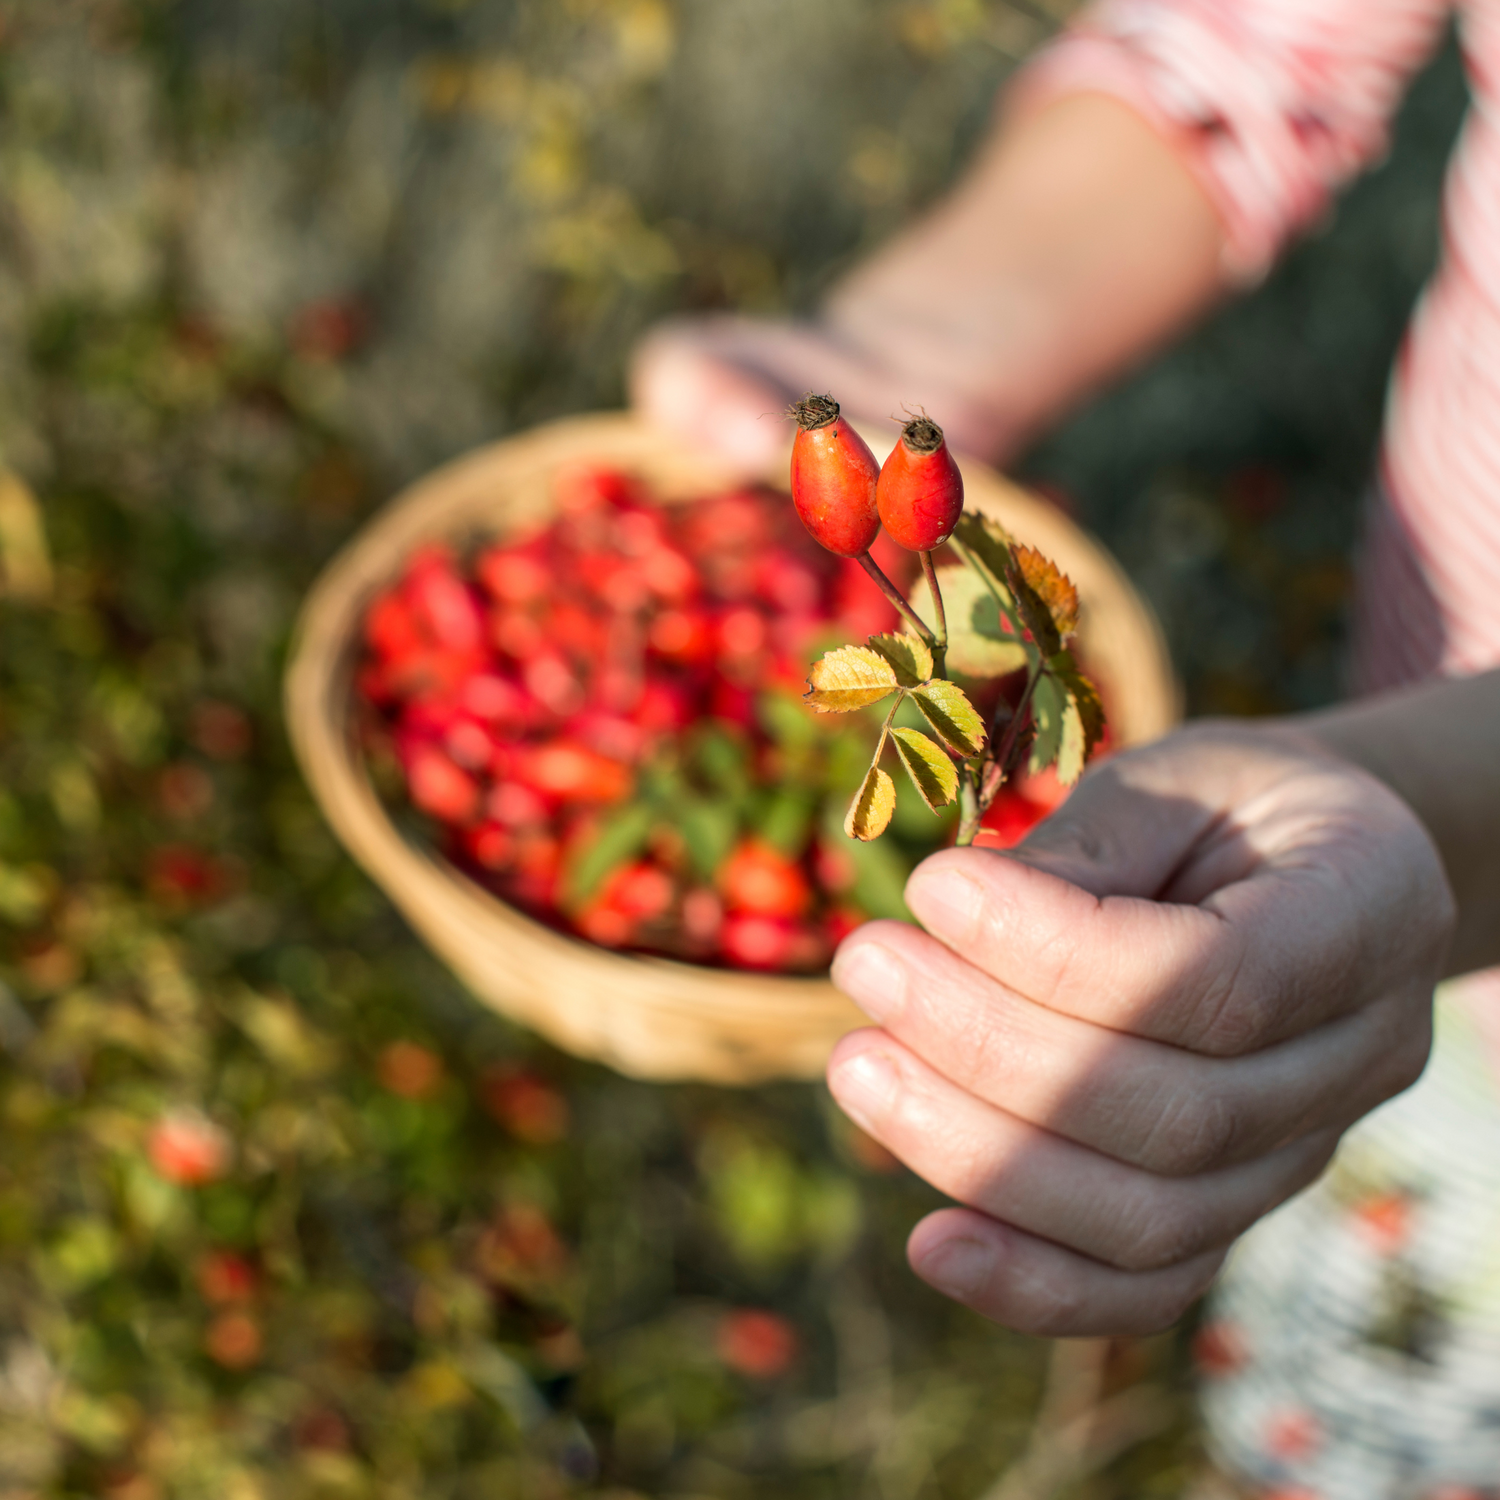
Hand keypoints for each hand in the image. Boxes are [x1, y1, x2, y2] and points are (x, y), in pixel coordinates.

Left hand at [827, 721, 1454, 1336]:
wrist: (1303, 872)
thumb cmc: (1225, 807)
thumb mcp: (1175, 778)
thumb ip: (1090, 845)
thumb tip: (956, 919)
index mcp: (1368, 913)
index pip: (1217, 981)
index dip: (1057, 952)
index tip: (931, 887)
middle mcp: (1359, 1057)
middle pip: (1173, 1115)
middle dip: (988, 1048)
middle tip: (867, 964)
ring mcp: (1301, 1152)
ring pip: (1151, 1218)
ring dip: (980, 1154)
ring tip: (859, 1065)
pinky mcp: (1234, 1208)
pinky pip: (1149, 1285)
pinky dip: (1035, 1284)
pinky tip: (928, 1242)